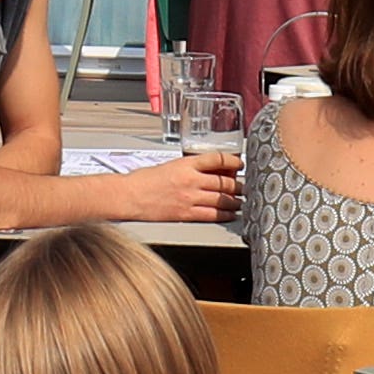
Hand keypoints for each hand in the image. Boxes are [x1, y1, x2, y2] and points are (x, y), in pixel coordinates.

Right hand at [124, 154, 240, 225]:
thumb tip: (209, 172)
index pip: (217, 158)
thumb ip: (189, 168)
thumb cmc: (143, 180)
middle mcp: (190, 180)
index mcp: (185, 164)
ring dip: (235, 201)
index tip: (239, 163)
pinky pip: (213, 215)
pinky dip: (225, 215)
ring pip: (222, 199)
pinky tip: (230, 214)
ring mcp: (189, 198)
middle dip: (238, 185)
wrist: (128, 196)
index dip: (233, 160)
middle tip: (244, 186)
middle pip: (224, 181)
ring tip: (240, 201)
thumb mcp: (169, 165)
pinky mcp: (186, 214)